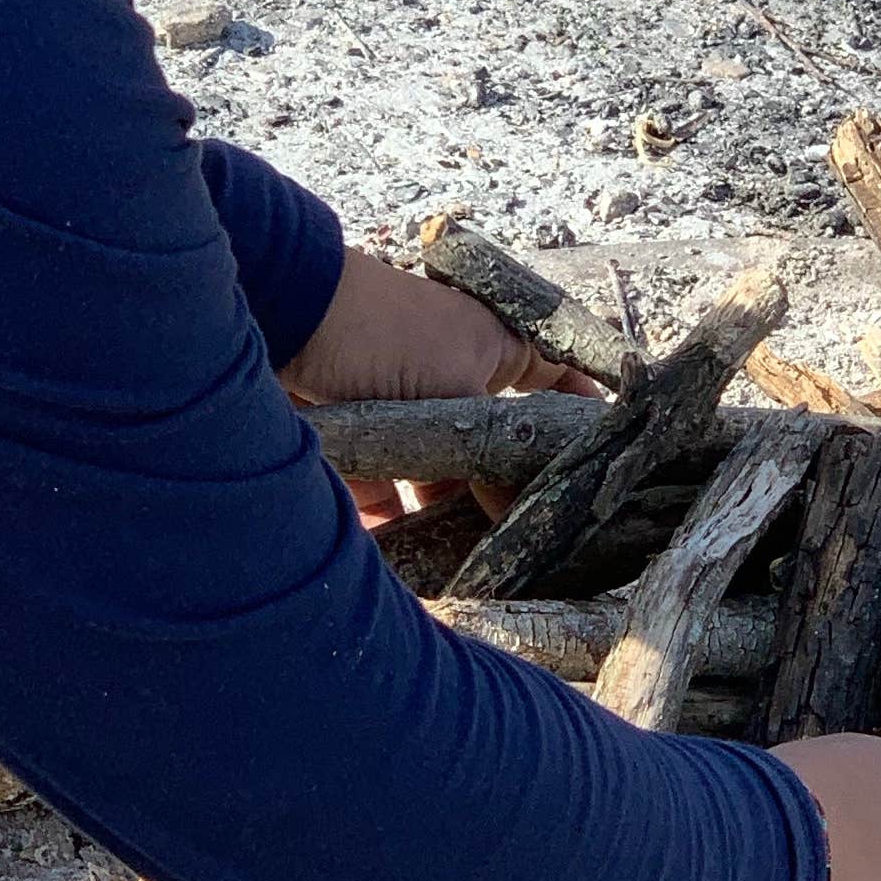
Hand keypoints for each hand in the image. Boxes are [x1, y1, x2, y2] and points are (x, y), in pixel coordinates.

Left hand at [282, 250, 598, 525]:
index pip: (555, 378)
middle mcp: (452, 377)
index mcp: (491, 349)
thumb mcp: (456, 391)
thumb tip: (519, 511)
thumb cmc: (384, 335)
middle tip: (526, 540)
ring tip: (461, 563)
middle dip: (501, 490)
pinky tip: (400, 553)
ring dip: (441, 514)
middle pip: (491, 444)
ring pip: (434, 472)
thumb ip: (491, 454)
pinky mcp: (356, 433)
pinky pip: (381, 485)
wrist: (278, 317)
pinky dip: (388, 517)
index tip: (601, 461)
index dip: (581, 414)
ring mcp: (403, 406)